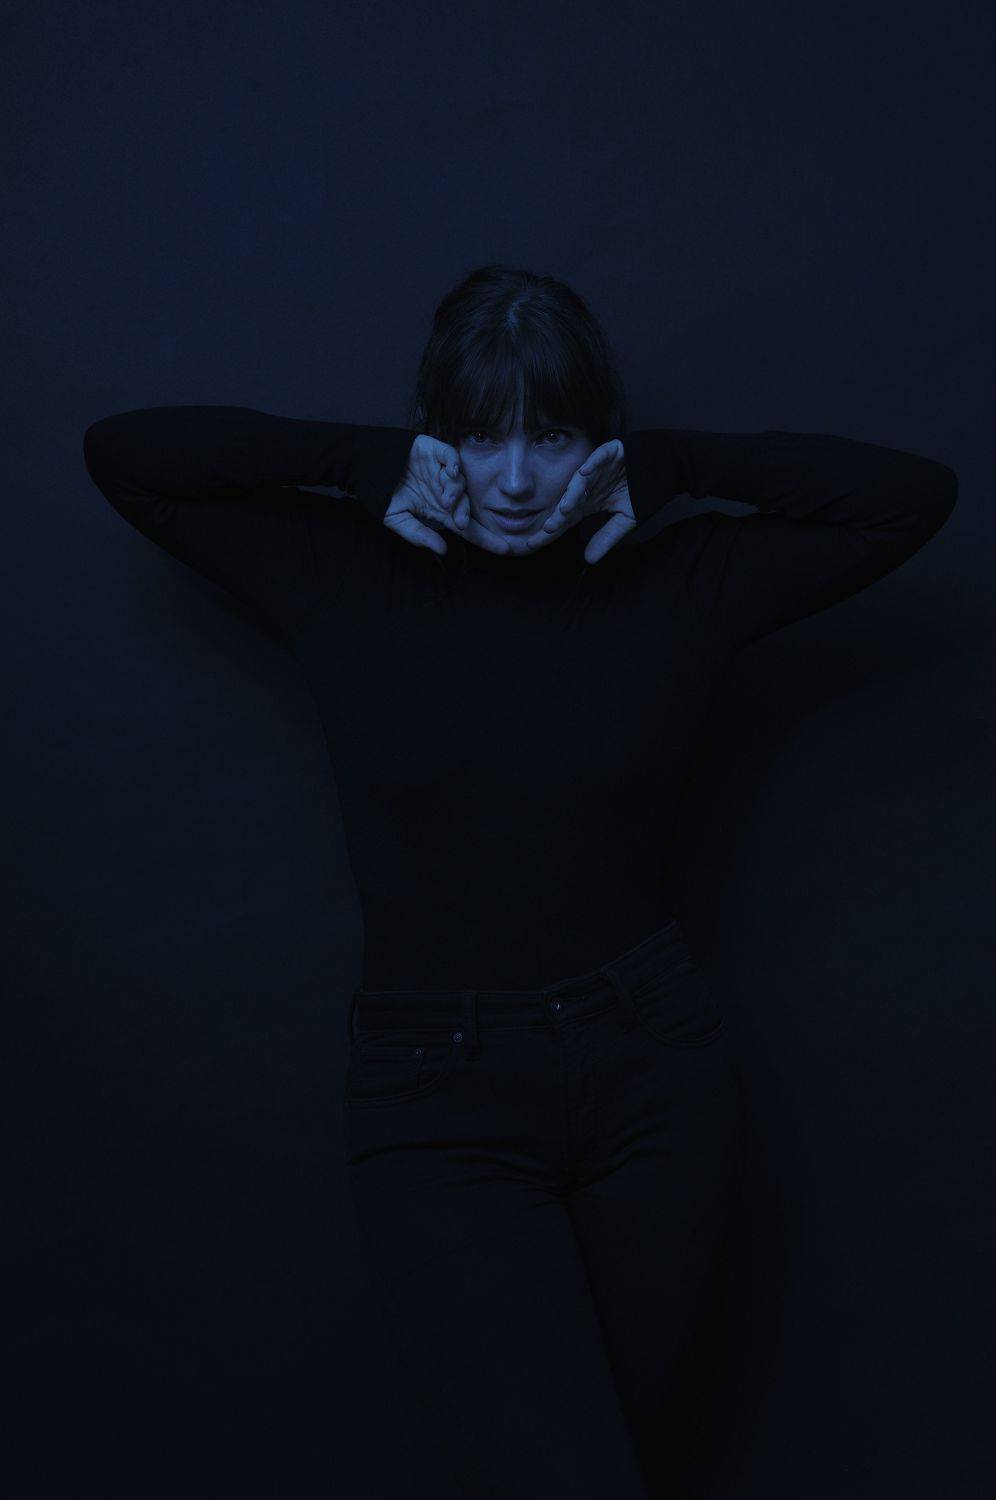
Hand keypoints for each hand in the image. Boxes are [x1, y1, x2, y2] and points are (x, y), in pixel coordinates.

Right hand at [384, 435, 509, 555]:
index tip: (504, 549)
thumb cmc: (383, 494)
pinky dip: (454, 465)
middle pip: (467, 506)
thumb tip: (443, 549)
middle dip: (466, 515)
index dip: (486, 538)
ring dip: (456, 493)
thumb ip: (418, 535)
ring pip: (460, 483)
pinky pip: (453, 458)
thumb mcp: (397, 520)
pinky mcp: (437, 453)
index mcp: (440, 511)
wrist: (368, 465)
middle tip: (459, 522)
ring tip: (444, 499)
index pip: (468, 528)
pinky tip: (450, 472)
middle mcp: (445, 492)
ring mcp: (442, 472)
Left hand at [523, 439, 635, 562]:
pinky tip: (585, 472)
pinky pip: (598, 457)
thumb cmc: (641, 492)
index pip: (566, 519)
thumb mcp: (625, 520)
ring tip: (566, 509)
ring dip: (572, 494)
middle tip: (547, 530)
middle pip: (568, 502)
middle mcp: (588, 486)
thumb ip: (607, 536)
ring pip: (580, 481)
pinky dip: (592, 463)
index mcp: (588, 502)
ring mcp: (597, 468)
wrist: (662, 467)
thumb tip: (589, 560)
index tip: (534, 544)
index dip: (552, 531)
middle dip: (556, 517)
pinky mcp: (610, 452)